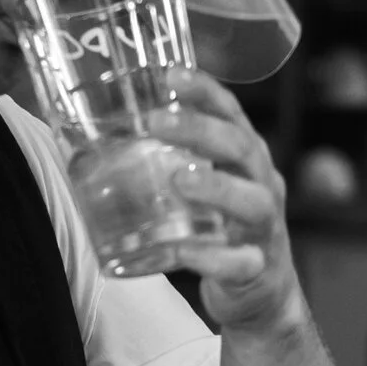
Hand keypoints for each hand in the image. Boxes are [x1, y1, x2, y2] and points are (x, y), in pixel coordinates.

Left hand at [150, 71, 305, 335]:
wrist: (261, 291)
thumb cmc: (222, 227)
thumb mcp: (204, 185)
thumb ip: (169, 159)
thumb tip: (102, 133)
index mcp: (247, 158)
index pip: (231, 113)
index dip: (205, 90)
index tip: (170, 73)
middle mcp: (262, 185)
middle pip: (241, 147)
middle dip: (201, 130)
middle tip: (156, 121)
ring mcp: (264, 228)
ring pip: (251, 202)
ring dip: (216, 187)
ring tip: (179, 178)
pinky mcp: (256, 269)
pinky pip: (236, 262)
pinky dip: (209, 257)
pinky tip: (180, 250)